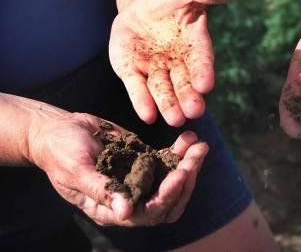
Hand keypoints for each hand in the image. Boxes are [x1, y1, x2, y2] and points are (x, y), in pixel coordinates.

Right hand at [29, 110, 207, 225]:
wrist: (58, 129)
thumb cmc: (60, 152)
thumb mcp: (76, 170)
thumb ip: (100, 191)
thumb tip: (126, 212)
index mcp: (111, 209)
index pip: (148, 213)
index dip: (167, 197)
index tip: (180, 173)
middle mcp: (130, 197)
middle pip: (168, 201)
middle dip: (186, 180)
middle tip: (197, 154)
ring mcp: (139, 179)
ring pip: (173, 181)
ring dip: (189, 165)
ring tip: (200, 145)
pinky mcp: (144, 160)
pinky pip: (168, 161)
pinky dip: (180, 152)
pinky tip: (189, 137)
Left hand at [110, 0, 249, 125]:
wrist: (140, 9)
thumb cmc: (168, 1)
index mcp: (194, 45)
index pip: (201, 59)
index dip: (203, 71)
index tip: (206, 85)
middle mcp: (177, 62)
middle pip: (184, 81)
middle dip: (188, 96)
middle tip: (194, 112)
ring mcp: (155, 69)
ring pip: (162, 89)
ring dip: (168, 104)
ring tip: (174, 119)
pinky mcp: (133, 72)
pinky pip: (137, 87)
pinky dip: (141, 100)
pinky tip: (147, 115)